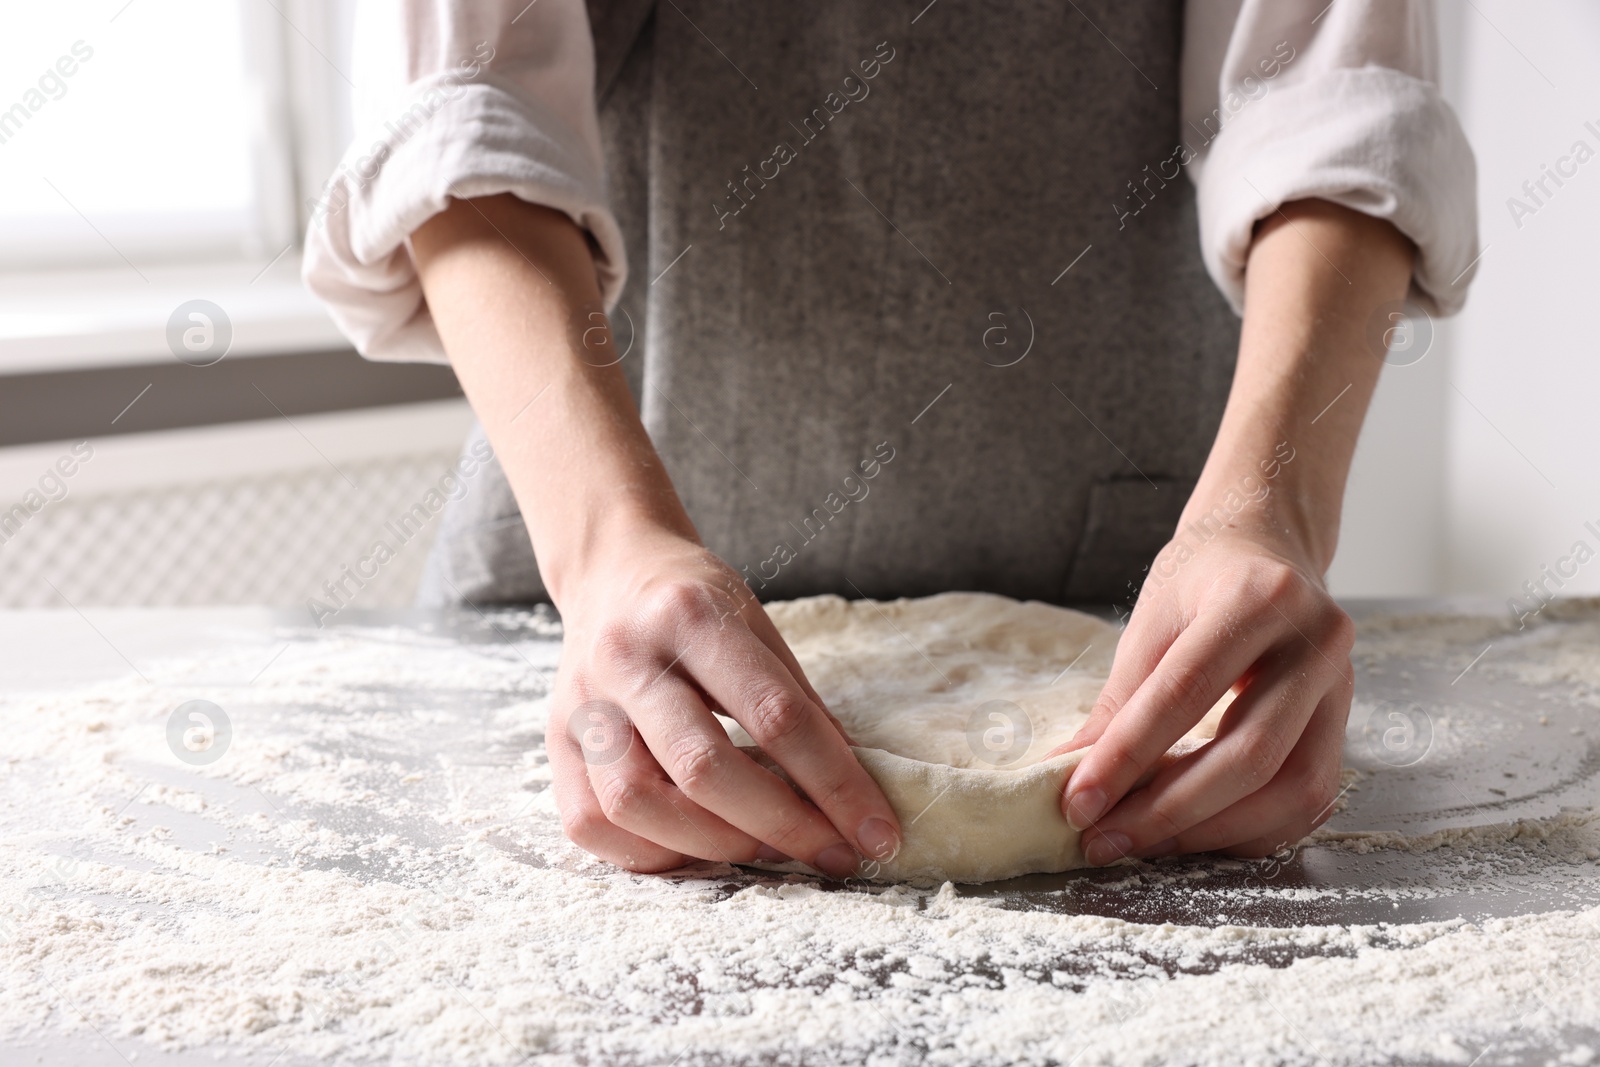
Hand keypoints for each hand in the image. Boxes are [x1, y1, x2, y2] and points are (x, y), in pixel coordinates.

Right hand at [546, 526, 901, 876]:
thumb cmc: (696, 605)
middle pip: (703, 767)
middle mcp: (628, 659)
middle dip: (782, 826)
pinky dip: (650, 854)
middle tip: (832, 853)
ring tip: (765, 849)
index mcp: (692, 616)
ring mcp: (582, 704)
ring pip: (637, 803)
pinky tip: (696, 851)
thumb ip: (798, 705)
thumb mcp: (759, 627)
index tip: (877, 832)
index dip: (835, 784)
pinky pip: (591, 823)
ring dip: (714, 846)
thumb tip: (852, 793)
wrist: (610, 572)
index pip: (775, 714)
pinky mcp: (555, 743)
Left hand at [1055, 518, 1353, 863]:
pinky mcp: (1347, 723)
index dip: (1127, 757)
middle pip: (1250, 755)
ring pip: (1290, 790)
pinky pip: (1307, 799)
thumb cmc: (1204, 578)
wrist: (1269, 546)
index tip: (1077, 802)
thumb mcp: (1151, 620)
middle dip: (1168, 811)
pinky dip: (1246, 829)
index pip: (1186, 694)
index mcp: (1258, 599)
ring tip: (1140, 842)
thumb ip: (1119, 701)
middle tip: (1103, 839)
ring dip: (1209, 831)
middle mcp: (1315, 643)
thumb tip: (1069, 775)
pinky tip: (1192, 832)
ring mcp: (1343, 686)